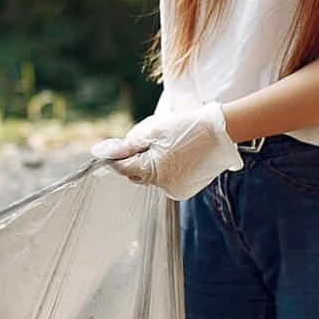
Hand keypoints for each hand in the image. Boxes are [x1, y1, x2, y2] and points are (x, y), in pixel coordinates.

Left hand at [89, 103, 241, 201]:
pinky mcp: (185, 190)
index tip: (111, 149)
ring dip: (152, 165)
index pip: (122, 168)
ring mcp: (176, 190)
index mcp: (152, 171)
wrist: (219, 131)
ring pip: (152, 178)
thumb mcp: (152, 131)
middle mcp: (163, 186)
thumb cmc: (184, 127)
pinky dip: (167, 170)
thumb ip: (125, 146)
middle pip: (136, 174)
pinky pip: (167, 180)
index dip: (116, 157)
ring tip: (169, 147)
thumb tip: (99, 152)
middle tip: (147, 142)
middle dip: (136, 160)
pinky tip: (178, 155)